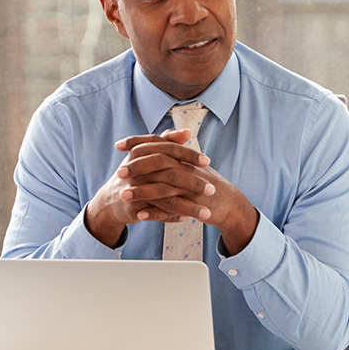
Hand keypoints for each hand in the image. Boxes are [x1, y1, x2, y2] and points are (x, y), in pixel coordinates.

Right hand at [83, 130, 213, 247]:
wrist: (112, 200)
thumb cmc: (135, 175)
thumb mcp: (147, 156)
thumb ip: (167, 142)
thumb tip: (186, 131)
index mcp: (142, 153)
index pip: (169, 150)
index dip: (188, 155)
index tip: (207, 161)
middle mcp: (138, 169)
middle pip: (170, 174)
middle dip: (193, 182)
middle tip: (212, 189)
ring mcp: (135, 189)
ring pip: (167, 197)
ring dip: (188, 206)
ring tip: (206, 213)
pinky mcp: (133, 207)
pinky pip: (157, 213)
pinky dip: (173, 216)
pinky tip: (187, 218)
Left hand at [115, 129, 258, 254]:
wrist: (229, 204)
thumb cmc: (208, 183)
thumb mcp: (193, 164)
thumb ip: (177, 148)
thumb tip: (163, 134)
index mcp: (184, 157)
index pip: (159, 143)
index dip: (138, 142)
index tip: (119, 145)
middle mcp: (187, 169)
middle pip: (159, 162)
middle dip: (137, 167)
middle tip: (119, 173)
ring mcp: (191, 188)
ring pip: (163, 187)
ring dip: (142, 192)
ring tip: (123, 196)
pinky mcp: (194, 205)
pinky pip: (172, 209)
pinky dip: (155, 213)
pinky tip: (140, 215)